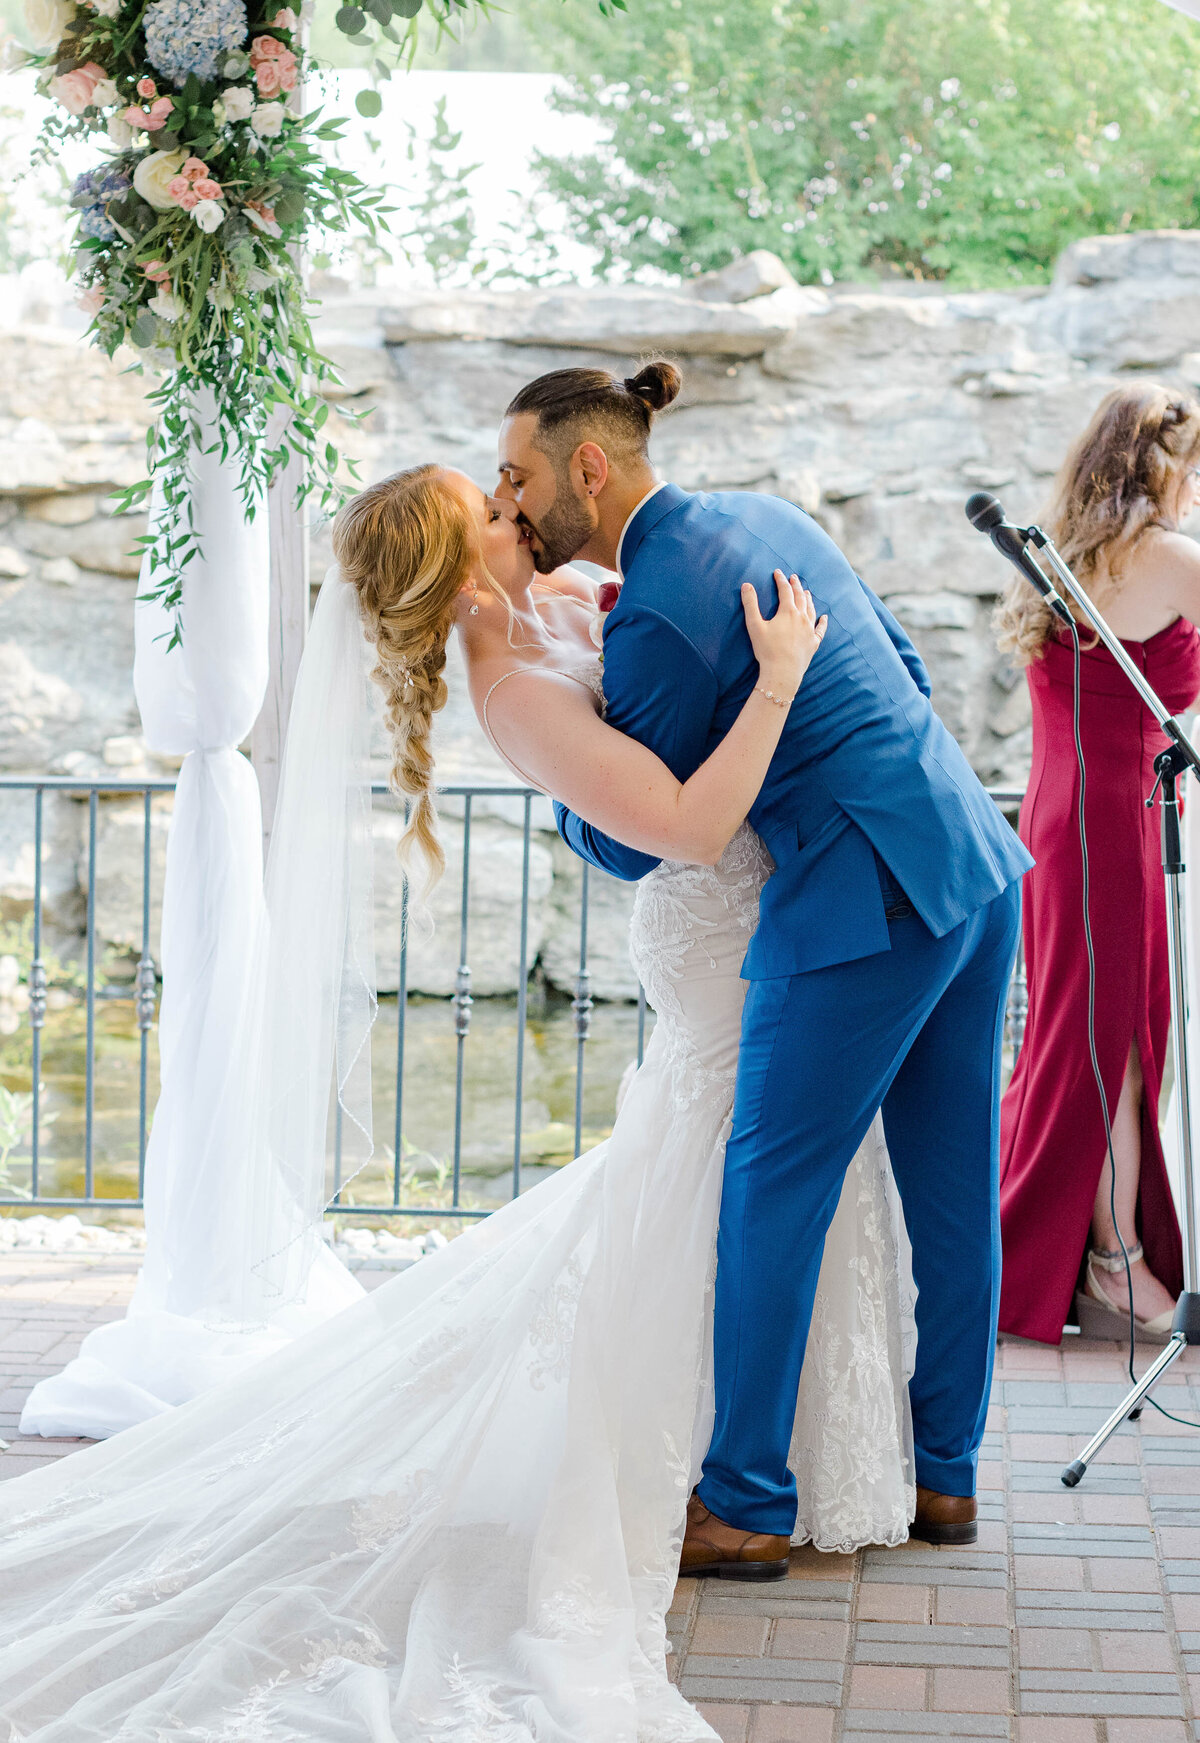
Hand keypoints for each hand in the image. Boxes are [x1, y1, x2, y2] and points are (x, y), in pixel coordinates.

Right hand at [741, 571, 827, 696]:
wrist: (782, 672)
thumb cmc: (767, 650)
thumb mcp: (754, 626)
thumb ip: (750, 604)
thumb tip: (746, 585)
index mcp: (787, 612)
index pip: (785, 590)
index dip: (781, 580)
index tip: (778, 572)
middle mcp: (801, 618)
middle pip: (800, 597)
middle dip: (796, 586)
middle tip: (794, 578)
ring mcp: (809, 630)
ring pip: (811, 610)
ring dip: (808, 600)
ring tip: (806, 592)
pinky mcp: (813, 643)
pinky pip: (820, 630)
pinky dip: (823, 622)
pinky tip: (825, 617)